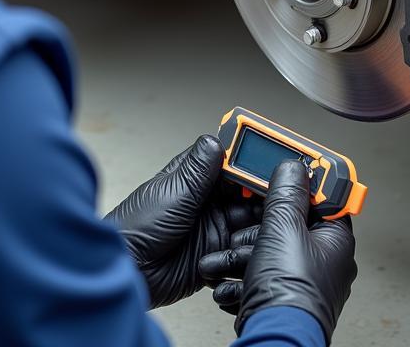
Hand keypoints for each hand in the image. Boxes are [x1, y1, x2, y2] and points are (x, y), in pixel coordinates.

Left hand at [106, 134, 259, 307]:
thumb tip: (217, 140)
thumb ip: (198, 169)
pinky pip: (241, 247)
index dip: (251, 162)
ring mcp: (212, 226)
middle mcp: (207, 200)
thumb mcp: (172, 191)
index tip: (271, 161)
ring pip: (248, 219)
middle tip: (282, 193)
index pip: (231, 163)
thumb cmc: (137, 226)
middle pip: (246, 191)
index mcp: (195, 177)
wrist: (128, 269)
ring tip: (273, 219)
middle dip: (263, 191)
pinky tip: (255, 242)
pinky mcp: (216, 253)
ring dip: (259, 220)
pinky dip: (250, 245)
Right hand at [199, 160, 357, 342]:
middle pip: (287, 227)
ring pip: (268, 254)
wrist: (272, 345)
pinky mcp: (282, 302)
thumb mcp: (282, 229)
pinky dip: (241, 280)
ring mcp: (302, 284)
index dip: (302, 183)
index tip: (284, 169)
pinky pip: (261, 280)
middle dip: (254, 228)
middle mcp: (323, 263)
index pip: (323, 199)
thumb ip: (286, 194)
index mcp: (334, 241)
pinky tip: (224, 285)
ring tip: (217, 261)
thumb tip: (292, 168)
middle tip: (239, 223)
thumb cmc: (288, 296)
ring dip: (238, 255)